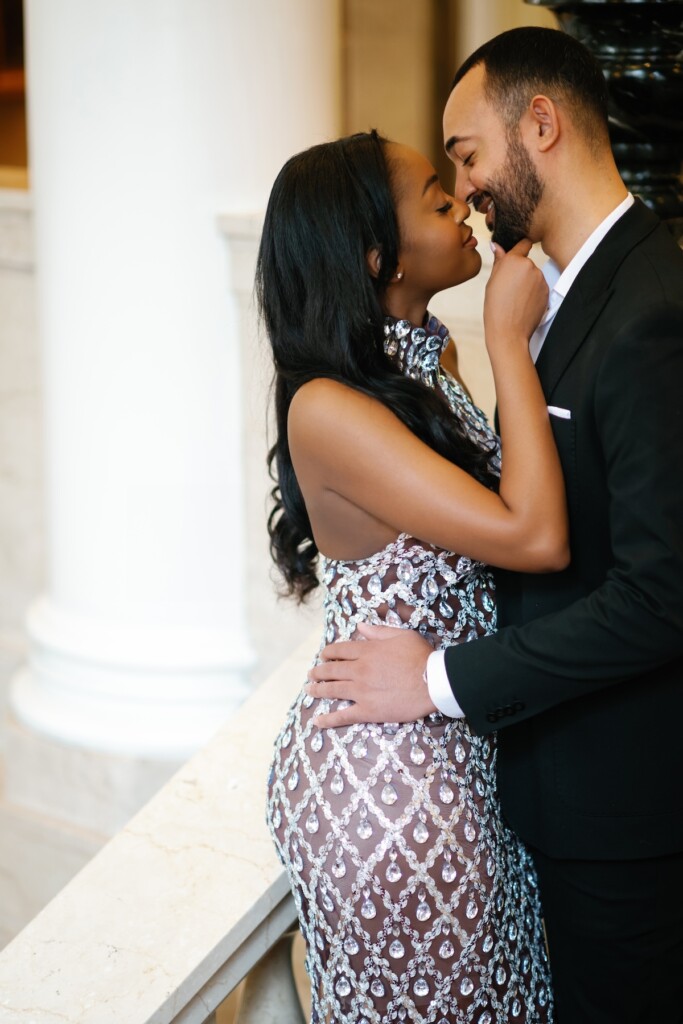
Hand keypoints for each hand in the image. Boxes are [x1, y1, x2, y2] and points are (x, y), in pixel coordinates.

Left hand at [305, 622, 436, 728]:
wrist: (433, 681)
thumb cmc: (421, 656)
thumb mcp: (401, 635)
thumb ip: (378, 631)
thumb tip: (360, 626)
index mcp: (367, 651)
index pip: (339, 650)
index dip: (328, 653)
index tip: (323, 656)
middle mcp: (359, 670)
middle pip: (331, 670)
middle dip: (318, 672)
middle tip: (311, 674)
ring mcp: (361, 691)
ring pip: (332, 690)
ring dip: (317, 690)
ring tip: (309, 690)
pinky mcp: (368, 710)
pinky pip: (343, 716)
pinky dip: (328, 719)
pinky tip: (317, 721)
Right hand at [484, 238, 547, 349]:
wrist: (509, 331)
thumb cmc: (496, 308)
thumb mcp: (492, 281)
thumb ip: (498, 261)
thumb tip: (497, 246)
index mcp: (513, 260)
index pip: (523, 244)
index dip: (520, 248)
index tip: (518, 253)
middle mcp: (529, 265)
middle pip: (526, 263)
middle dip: (520, 271)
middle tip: (509, 288)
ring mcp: (540, 278)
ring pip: (533, 275)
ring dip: (527, 283)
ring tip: (516, 298)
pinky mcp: (547, 290)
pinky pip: (539, 287)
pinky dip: (533, 293)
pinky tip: (524, 303)